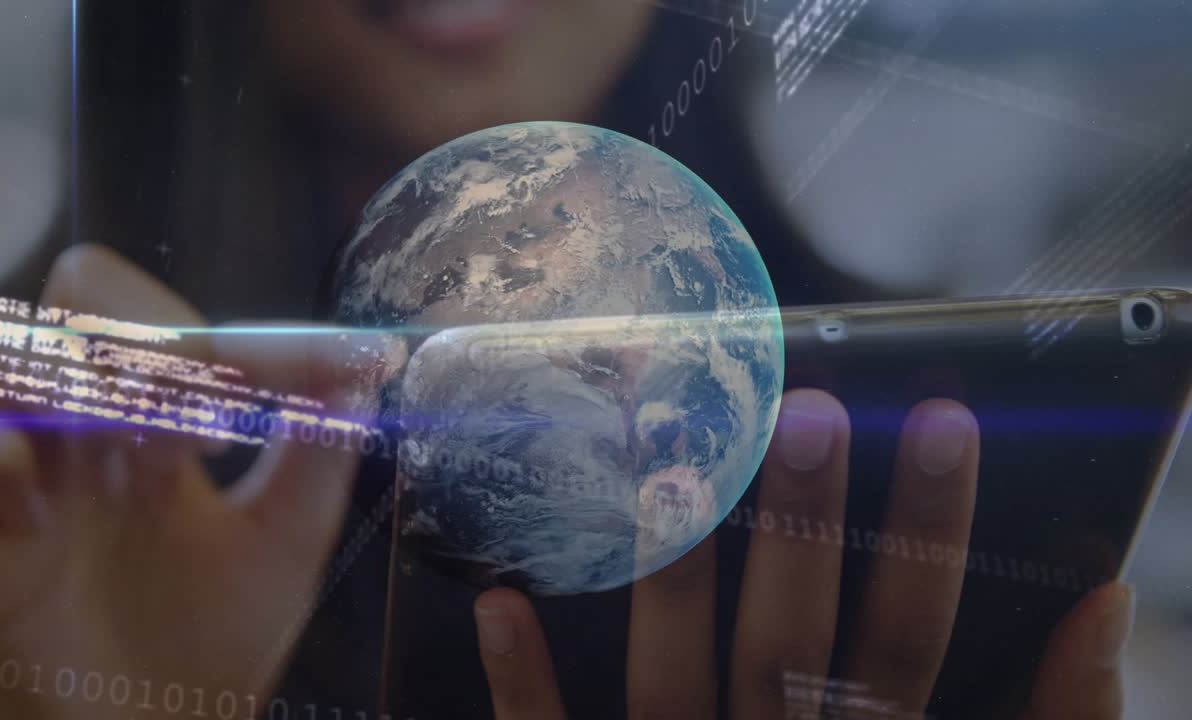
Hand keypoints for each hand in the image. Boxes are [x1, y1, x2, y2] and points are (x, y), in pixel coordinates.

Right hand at [0, 245, 392, 719]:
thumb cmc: (216, 639)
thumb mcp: (285, 540)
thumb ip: (318, 454)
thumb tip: (364, 367)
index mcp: (158, 416)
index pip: (177, 320)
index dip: (252, 334)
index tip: (333, 365)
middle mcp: (86, 424)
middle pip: (78, 293)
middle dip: (142, 330)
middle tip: (199, 403)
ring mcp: (22, 472)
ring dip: (71, 379)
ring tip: (140, 453)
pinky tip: (47, 507)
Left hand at [471, 389, 1133, 718]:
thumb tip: (1104, 606)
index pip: (907, 643)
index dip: (931, 537)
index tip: (942, 419)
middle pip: (788, 648)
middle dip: (800, 532)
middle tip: (801, 410)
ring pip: (669, 686)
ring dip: (664, 578)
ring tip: (656, 459)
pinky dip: (525, 685)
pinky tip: (500, 596)